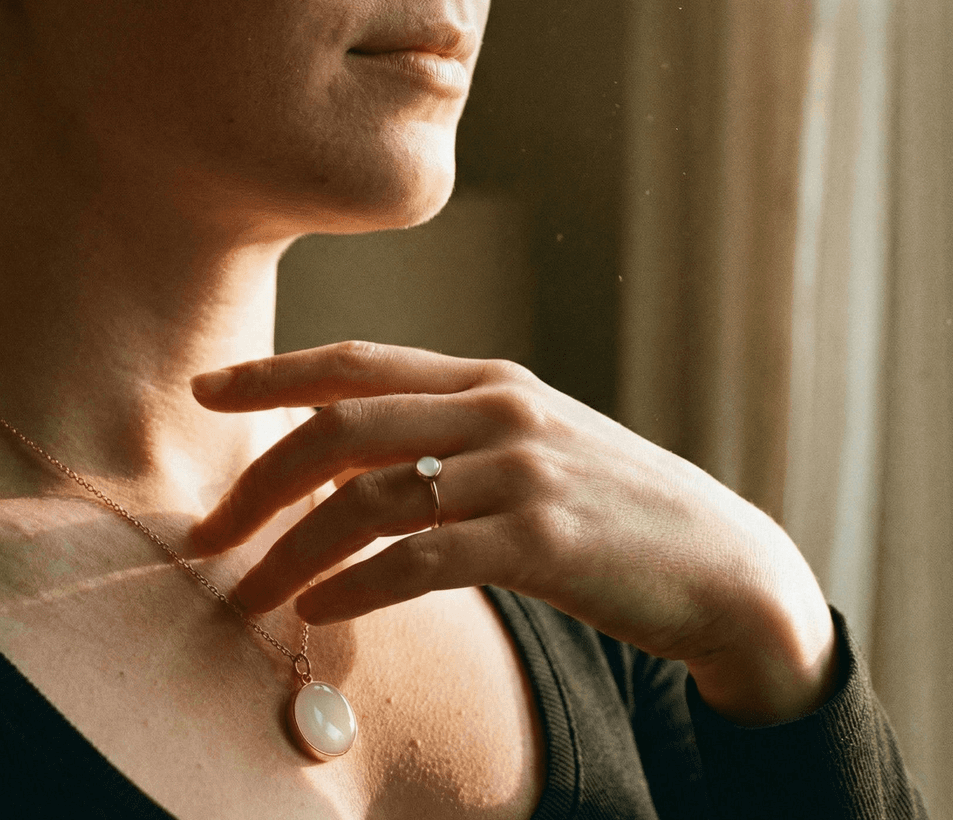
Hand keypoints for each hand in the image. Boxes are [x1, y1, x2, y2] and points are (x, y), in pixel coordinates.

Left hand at [190, 341, 838, 723]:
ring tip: (250, 593)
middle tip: (207, 533)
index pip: (363, 363)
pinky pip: (419, 560)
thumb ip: (457, 438)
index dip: (277, 373)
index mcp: (494, 383)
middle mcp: (501, 411)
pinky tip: (321, 613)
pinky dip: (355, 588)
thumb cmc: (616, 510)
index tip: (207, 391)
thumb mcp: (537, 448)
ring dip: (293, 551)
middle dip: (260, 480)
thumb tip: (356, 462)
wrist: (721, 563)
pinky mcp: (540, 538)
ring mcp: (522, 471)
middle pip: (345, 427)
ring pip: (370, 499)